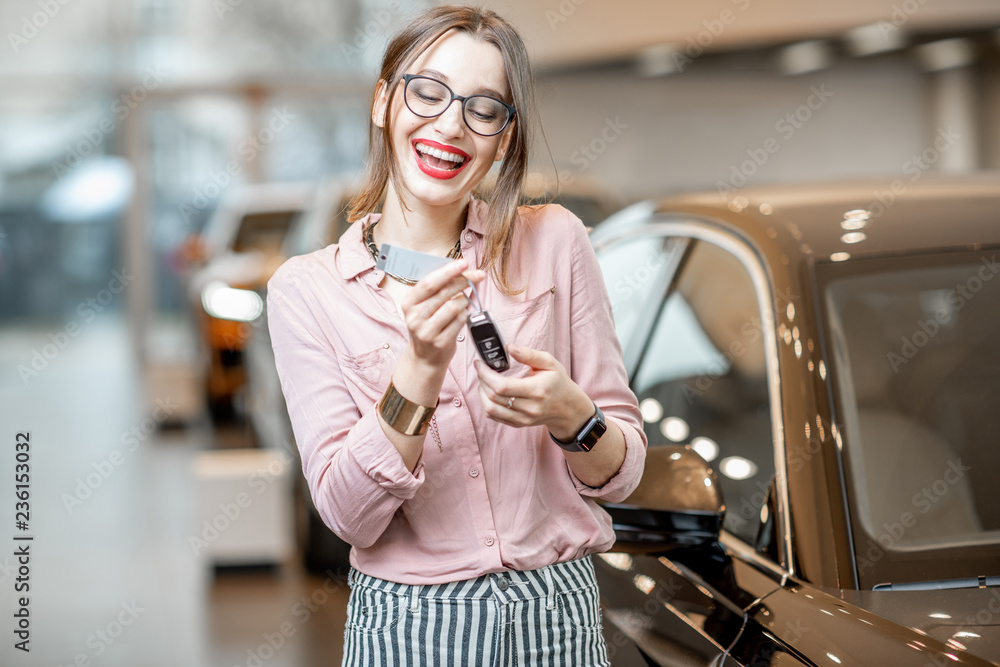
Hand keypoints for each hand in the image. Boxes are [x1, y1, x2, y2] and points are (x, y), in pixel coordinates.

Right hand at [400, 259, 484, 371]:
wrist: (425, 357)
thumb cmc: (428, 325)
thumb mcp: (424, 307)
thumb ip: (438, 289)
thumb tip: (461, 270)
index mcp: (408, 303)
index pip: (430, 282)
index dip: (448, 271)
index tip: (463, 263)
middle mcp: (414, 317)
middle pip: (444, 292)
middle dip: (463, 280)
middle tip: (477, 275)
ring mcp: (427, 331)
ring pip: (454, 306)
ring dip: (464, 300)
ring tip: (464, 301)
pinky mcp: (440, 342)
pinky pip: (460, 321)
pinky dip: (465, 314)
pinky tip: (462, 314)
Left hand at [474, 345, 592, 437]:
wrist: (567, 408)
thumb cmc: (558, 382)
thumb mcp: (549, 363)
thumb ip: (529, 354)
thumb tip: (509, 347)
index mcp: (536, 390)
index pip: (501, 386)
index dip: (485, 374)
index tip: (480, 363)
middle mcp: (529, 407)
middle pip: (493, 397)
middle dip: (482, 380)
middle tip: (482, 369)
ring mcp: (523, 418)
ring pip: (490, 409)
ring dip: (482, 393)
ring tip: (485, 381)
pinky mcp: (518, 424)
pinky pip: (494, 416)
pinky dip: (487, 403)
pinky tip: (490, 393)